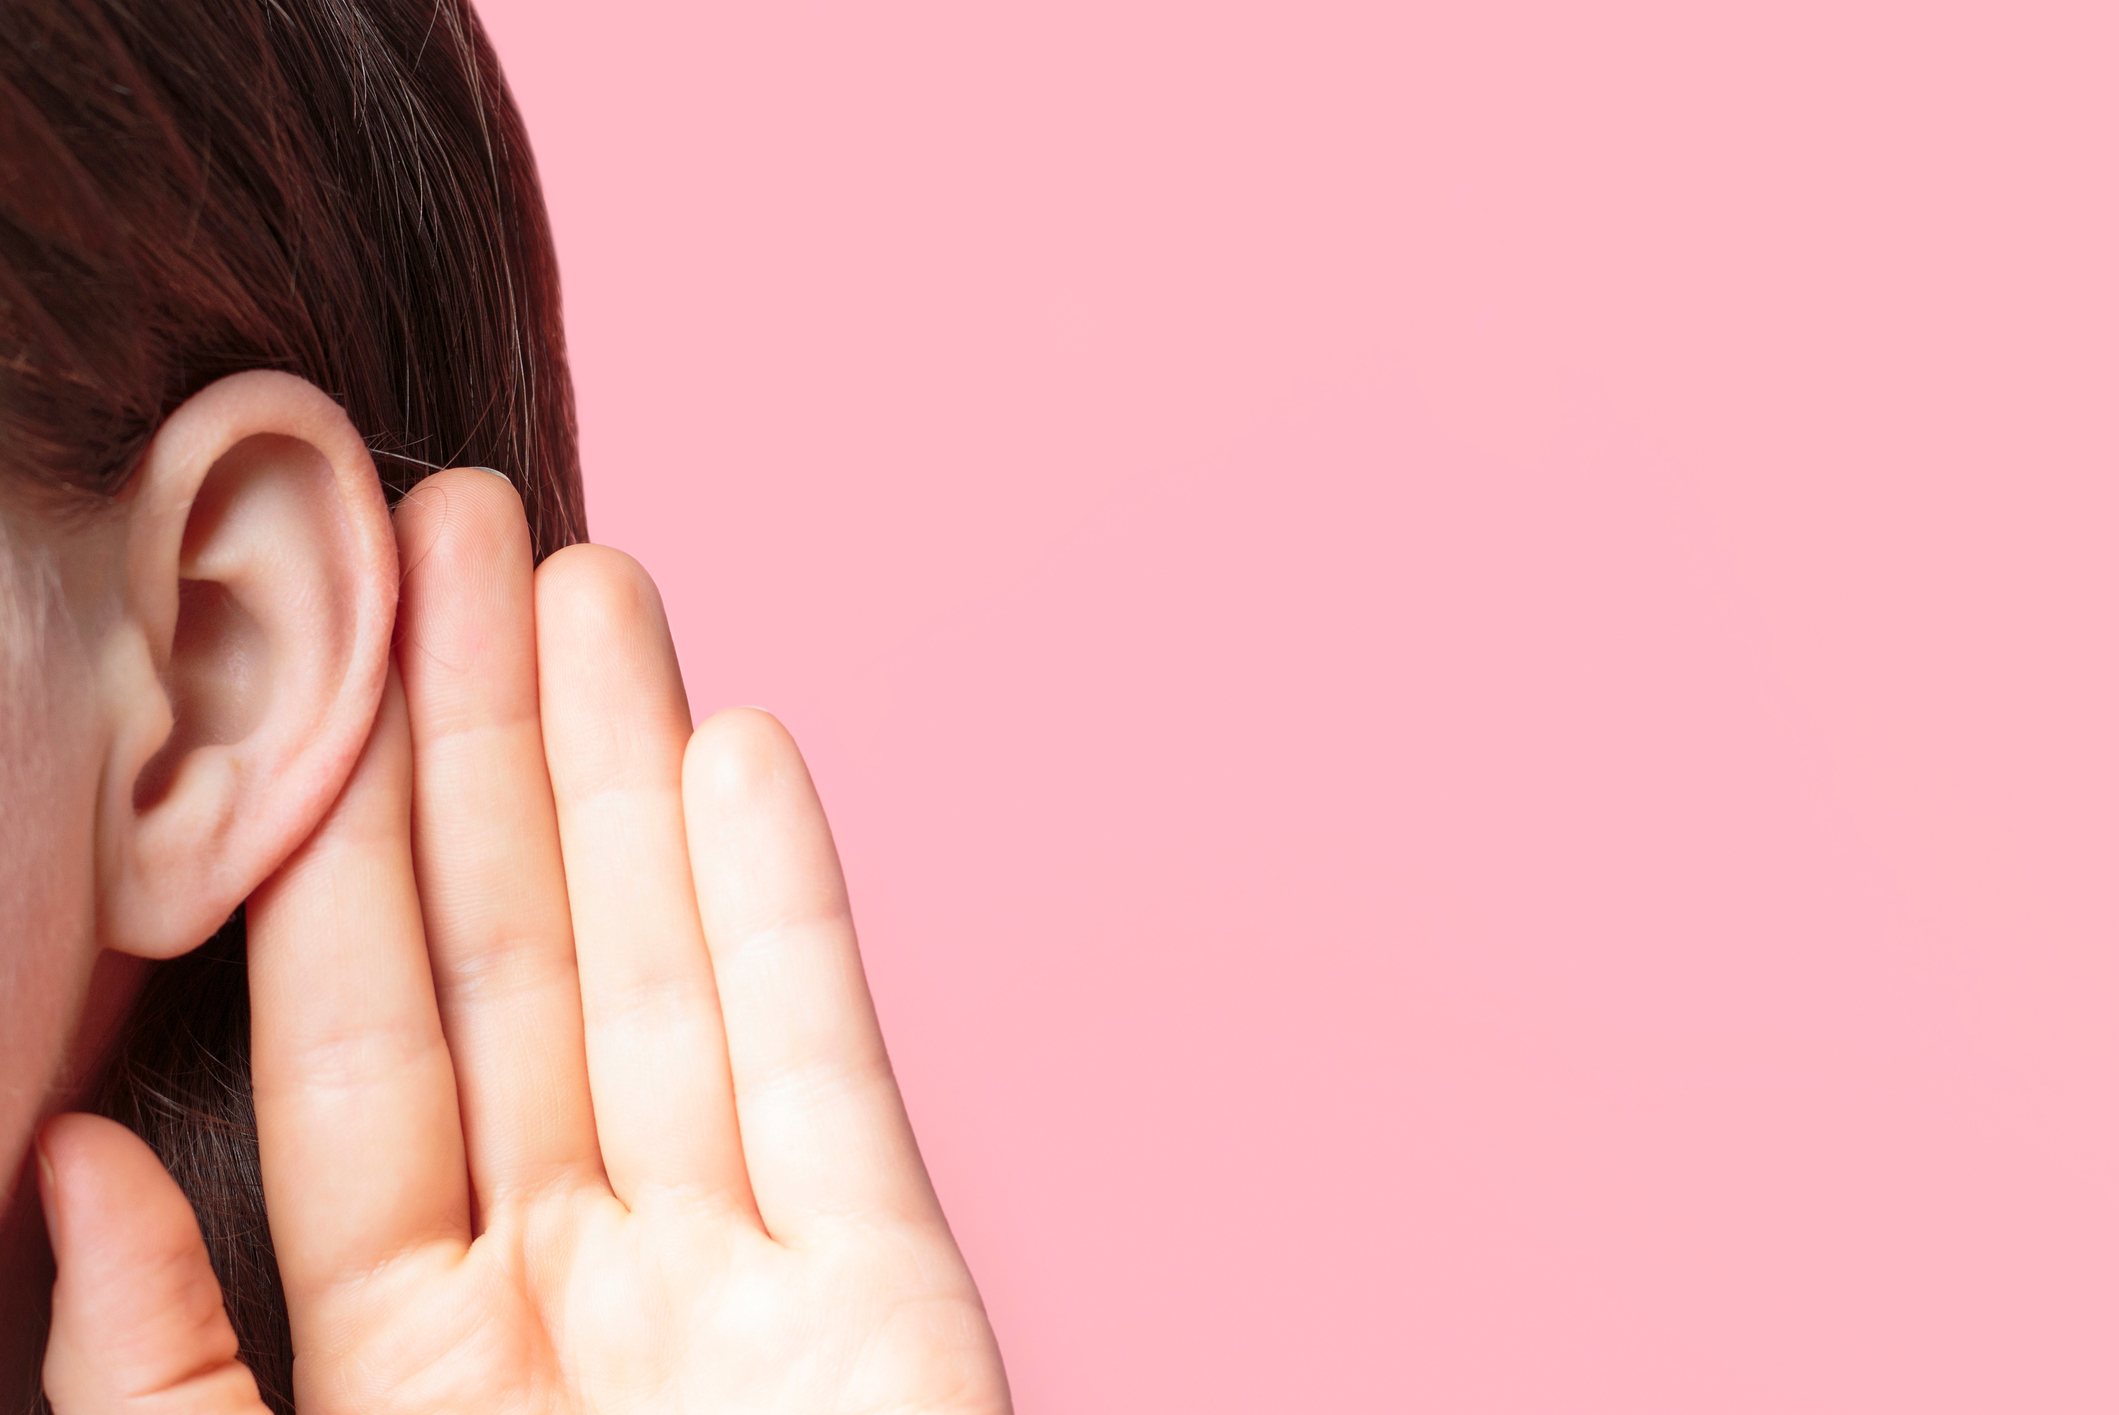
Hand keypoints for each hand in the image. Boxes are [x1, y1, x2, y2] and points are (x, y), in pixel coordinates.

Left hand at [39, 470, 1010, 1413]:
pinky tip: (740, 756)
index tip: (326, 655)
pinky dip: (789, 909)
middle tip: (460, 531)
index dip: (336, 835)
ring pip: (669, 972)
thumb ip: (171, 1369)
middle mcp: (571, 1274)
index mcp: (404, 1343)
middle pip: (515, 961)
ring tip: (596, 584)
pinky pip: (824, 1066)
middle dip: (488, 738)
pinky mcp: (888, 1282)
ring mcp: (735, 1272)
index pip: (355, 1039)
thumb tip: (73, 1162)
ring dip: (631, 770)